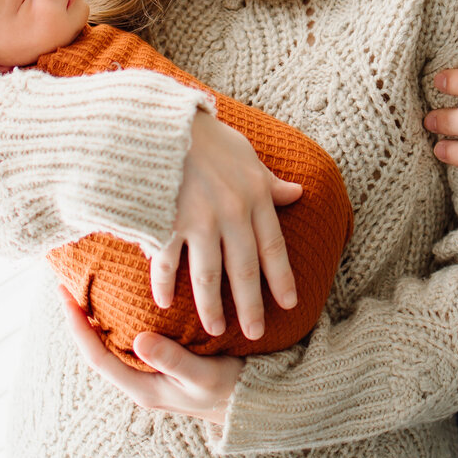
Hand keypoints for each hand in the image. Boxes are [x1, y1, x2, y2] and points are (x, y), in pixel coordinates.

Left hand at [61, 287, 241, 425]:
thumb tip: (139, 339)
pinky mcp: (161, 366)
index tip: (66, 296)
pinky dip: (119, 320)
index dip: (78, 328)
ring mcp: (150, 376)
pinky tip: (122, 300)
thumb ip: (173, 359)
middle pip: (98, 351)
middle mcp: (141, 383)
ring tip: (88, 288)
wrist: (254, 405)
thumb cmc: (232, 390)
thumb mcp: (205, 376)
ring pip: (112, 346)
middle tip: (69, 284)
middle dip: (81, 320)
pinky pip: (130, 342)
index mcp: (144, 389)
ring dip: (97, 319)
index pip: (98, 357)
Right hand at [151, 110, 301, 341]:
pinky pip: (166, 261)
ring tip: (216, 329)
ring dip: (212, 306)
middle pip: (244, 270)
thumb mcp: (247, 155)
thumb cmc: (205, 136)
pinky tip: (164, 303)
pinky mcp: (166, 221)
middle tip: (256, 335)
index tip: (289, 305)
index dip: (282, 279)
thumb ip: (269, 182)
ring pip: (209, 275)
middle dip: (251, 306)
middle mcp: (231, 213)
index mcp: (255, 196)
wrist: (161, 123)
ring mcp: (198, 220)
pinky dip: (164, 284)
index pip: (274, 247)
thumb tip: (297, 194)